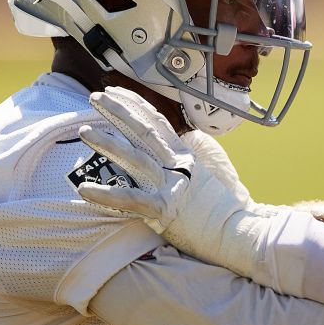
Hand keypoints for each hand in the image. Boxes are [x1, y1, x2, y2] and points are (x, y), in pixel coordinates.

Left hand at [77, 86, 276, 281]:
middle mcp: (178, 165)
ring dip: (108, 143)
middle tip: (95, 97)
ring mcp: (172, 185)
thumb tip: (180, 148)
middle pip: (144, 130)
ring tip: (84, 130)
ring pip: (135, 157)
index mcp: (186, 156)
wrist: (239, 233)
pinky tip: (85, 190)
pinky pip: (131, 200)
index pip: (157, 122)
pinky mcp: (166, 209)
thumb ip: (189, 161)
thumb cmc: (223, 211)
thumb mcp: (208, 176)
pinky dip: (107, 195)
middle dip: (118, 110)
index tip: (116, 91)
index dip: (135, 104)